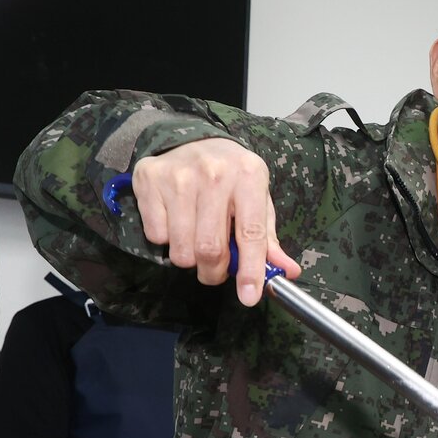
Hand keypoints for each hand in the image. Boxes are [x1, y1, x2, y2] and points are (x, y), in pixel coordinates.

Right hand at [132, 138, 300, 305]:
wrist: (194, 140)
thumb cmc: (233, 178)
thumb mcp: (258, 200)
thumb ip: (268, 239)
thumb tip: (286, 272)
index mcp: (249, 177)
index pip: (251, 234)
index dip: (250, 271)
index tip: (249, 297)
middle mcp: (214, 174)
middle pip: (210, 248)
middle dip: (213, 273)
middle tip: (215, 271)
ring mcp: (179, 176)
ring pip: (181, 248)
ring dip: (189, 259)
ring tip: (196, 242)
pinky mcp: (150, 179)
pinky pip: (156, 235)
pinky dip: (167, 241)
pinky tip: (176, 223)